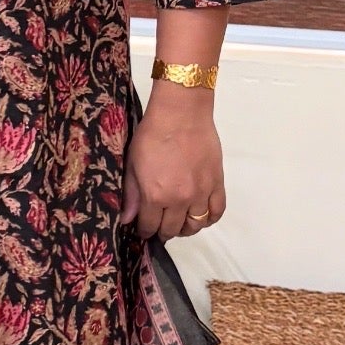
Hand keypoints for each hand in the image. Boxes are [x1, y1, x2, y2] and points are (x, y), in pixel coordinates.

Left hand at [119, 89, 225, 240]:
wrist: (181, 113)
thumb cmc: (152, 134)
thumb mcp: (133, 163)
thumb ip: (132, 194)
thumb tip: (127, 219)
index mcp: (155, 195)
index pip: (150, 226)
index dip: (145, 231)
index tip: (144, 229)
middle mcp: (179, 200)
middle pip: (173, 229)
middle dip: (163, 231)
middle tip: (160, 226)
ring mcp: (201, 193)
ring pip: (196, 225)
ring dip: (186, 228)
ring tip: (179, 222)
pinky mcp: (217, 183)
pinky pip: (217, 211)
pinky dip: (209, 219)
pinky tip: (201, 215)